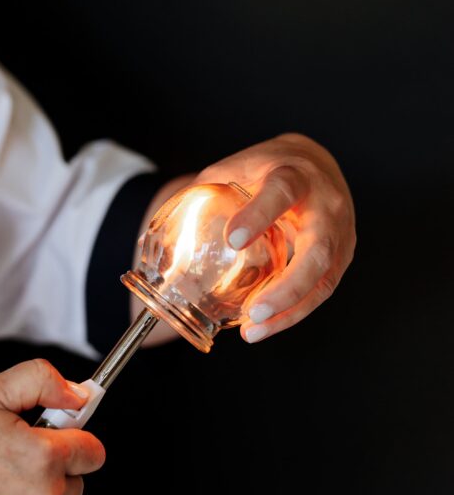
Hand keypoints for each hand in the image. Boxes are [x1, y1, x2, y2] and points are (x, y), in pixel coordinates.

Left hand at [197, 132, 355, 341]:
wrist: (315, 163)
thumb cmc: (268, 167)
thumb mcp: (236, 167)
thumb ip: (205, 194)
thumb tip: (154, 233)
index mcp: (296, 174)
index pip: (282, 192)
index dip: (260, 215)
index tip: (234, 240)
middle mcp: (326, 206)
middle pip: (317, 252)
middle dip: (287, 288)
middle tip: (254, 312)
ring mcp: (340, 234)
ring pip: (323, 280)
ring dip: (290, 311)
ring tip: (254, 331)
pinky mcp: (342, 257)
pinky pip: (321, 291)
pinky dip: (293, 312)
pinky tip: (265, 325)